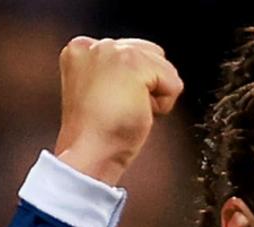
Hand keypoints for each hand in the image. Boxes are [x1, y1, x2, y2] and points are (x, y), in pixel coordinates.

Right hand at [54, 37, 184, 185]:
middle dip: (147, 86)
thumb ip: (118, 73)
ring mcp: (112, 51)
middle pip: (153, 55)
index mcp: (81, 49)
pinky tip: (136, 113)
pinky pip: (172, 83)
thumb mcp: (102, 93)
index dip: (136, 85)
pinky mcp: (130, 63)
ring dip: (154, 96)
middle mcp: (94, 45)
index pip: (134, 53)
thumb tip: (148, 76)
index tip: (113, 104)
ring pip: (164, 68)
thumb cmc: (97, 135)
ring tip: (126, 110)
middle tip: (121, 109)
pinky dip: (162, 105)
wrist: (88, 154)